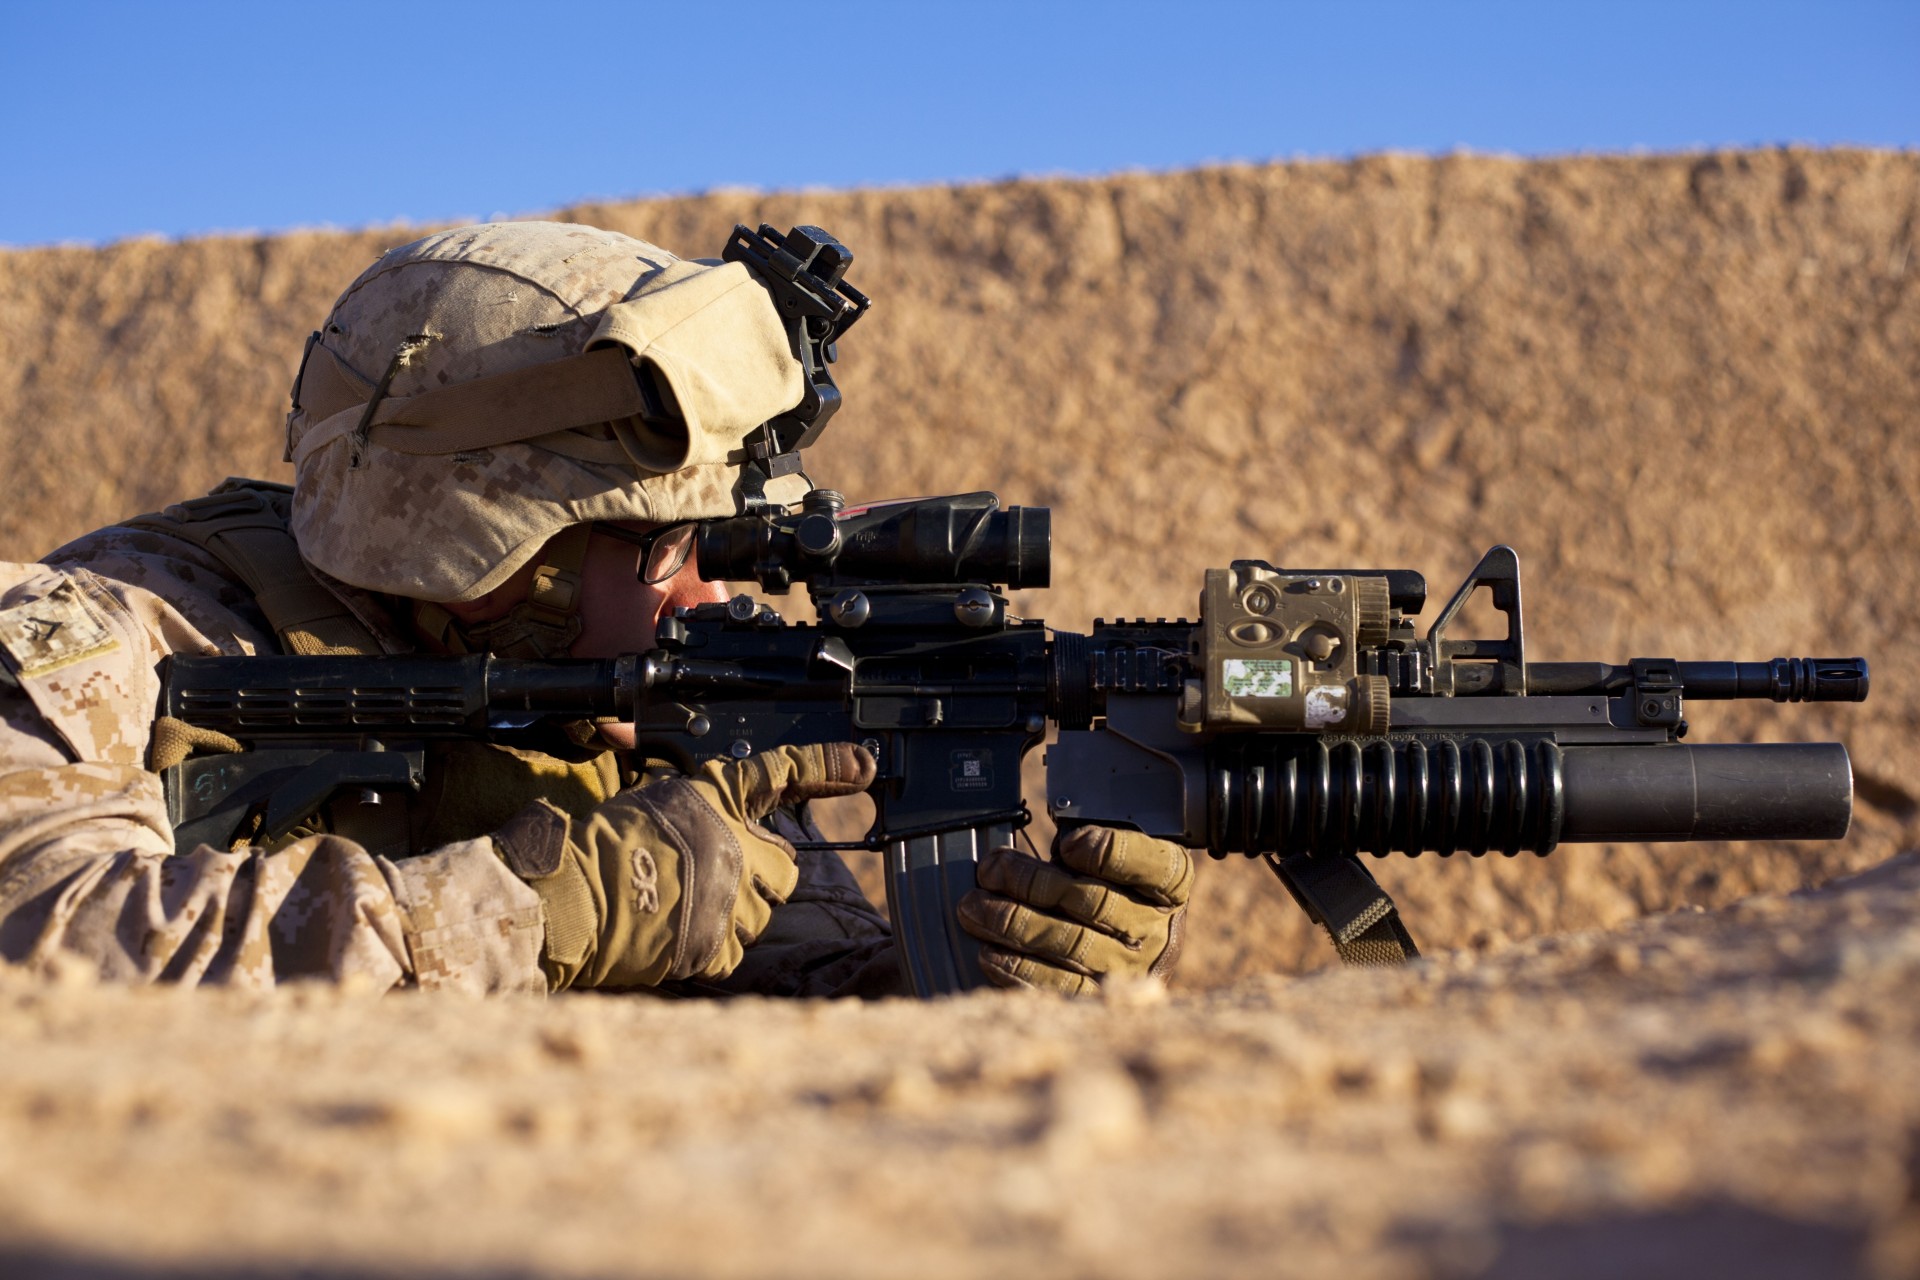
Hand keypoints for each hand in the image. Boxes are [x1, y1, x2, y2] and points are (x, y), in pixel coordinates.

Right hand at [492, 742, 874, 989]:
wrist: (571, 900)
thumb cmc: (598, 846)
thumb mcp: (652, 801)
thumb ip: (701, 809)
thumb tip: (723, 819)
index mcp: (716, 801)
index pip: (780, 775)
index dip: (825, 768)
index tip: (863, 766)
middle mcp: (735, 846)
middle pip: (785, 867)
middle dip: (760, 873)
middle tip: (714, 875)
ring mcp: (731, 900)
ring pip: (763, 912)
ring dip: (736, 911)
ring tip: (684, 904)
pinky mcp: (718, 946)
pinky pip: (735, 949)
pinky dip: (713, 946)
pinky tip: (677, 932)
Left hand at [958, 825, 1194, 994]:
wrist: (1129, 948)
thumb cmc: (1110, 887)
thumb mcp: (1108, 856)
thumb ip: (1081, 848)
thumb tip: (1016, 860)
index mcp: (1170, 883)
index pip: (1150, 864)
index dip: (1109, 853)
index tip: (1068, 844)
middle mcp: (1158, 927)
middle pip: (1094, 902)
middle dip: (1033, 883)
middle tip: (991, 870)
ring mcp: (1133, 969)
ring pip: (1072, 945)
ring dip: (1014, 924)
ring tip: (974, 908)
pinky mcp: (1103, 1000)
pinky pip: (1060, 990)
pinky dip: (1019, 970)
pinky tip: (990, 953)